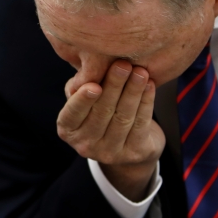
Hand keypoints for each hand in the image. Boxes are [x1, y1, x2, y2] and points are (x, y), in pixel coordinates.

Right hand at [57, 61, 165, 200]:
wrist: (127, 142)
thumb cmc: (100, 110)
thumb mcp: (84, 98)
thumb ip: (81, 85)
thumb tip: (86, 71)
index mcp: (68, 130)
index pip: (73, 114)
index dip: (83, 100)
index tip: (94, 85)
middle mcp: (85, 145)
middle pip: (101, 113)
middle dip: (114, 86)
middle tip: (123, 65)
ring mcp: (110, 153)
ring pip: (123, 118)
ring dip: (133, 92)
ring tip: (140, 72)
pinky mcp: (134, 153)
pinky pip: (141, 124)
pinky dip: (147, 102)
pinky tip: (149, 85)